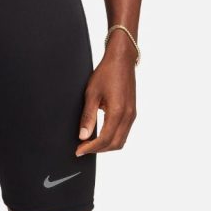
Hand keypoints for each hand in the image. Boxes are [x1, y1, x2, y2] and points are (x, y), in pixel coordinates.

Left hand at [76, 37, 136, 155]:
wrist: (122, 60)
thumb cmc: (106, 73)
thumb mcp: (91, 94)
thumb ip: (88, 117)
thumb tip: (83, 136)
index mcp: (118, 111)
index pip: (105, 139)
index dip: (91, 148)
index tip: (79, 151)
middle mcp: (128, 115)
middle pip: (114, 144)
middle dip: (98, 150)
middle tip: (82, 148)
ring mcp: (132, 115)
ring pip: (120, 141)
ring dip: (105, 146)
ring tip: (89, 143)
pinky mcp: (132, 113)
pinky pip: (123, 133)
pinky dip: (112, 139)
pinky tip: (100, 136)